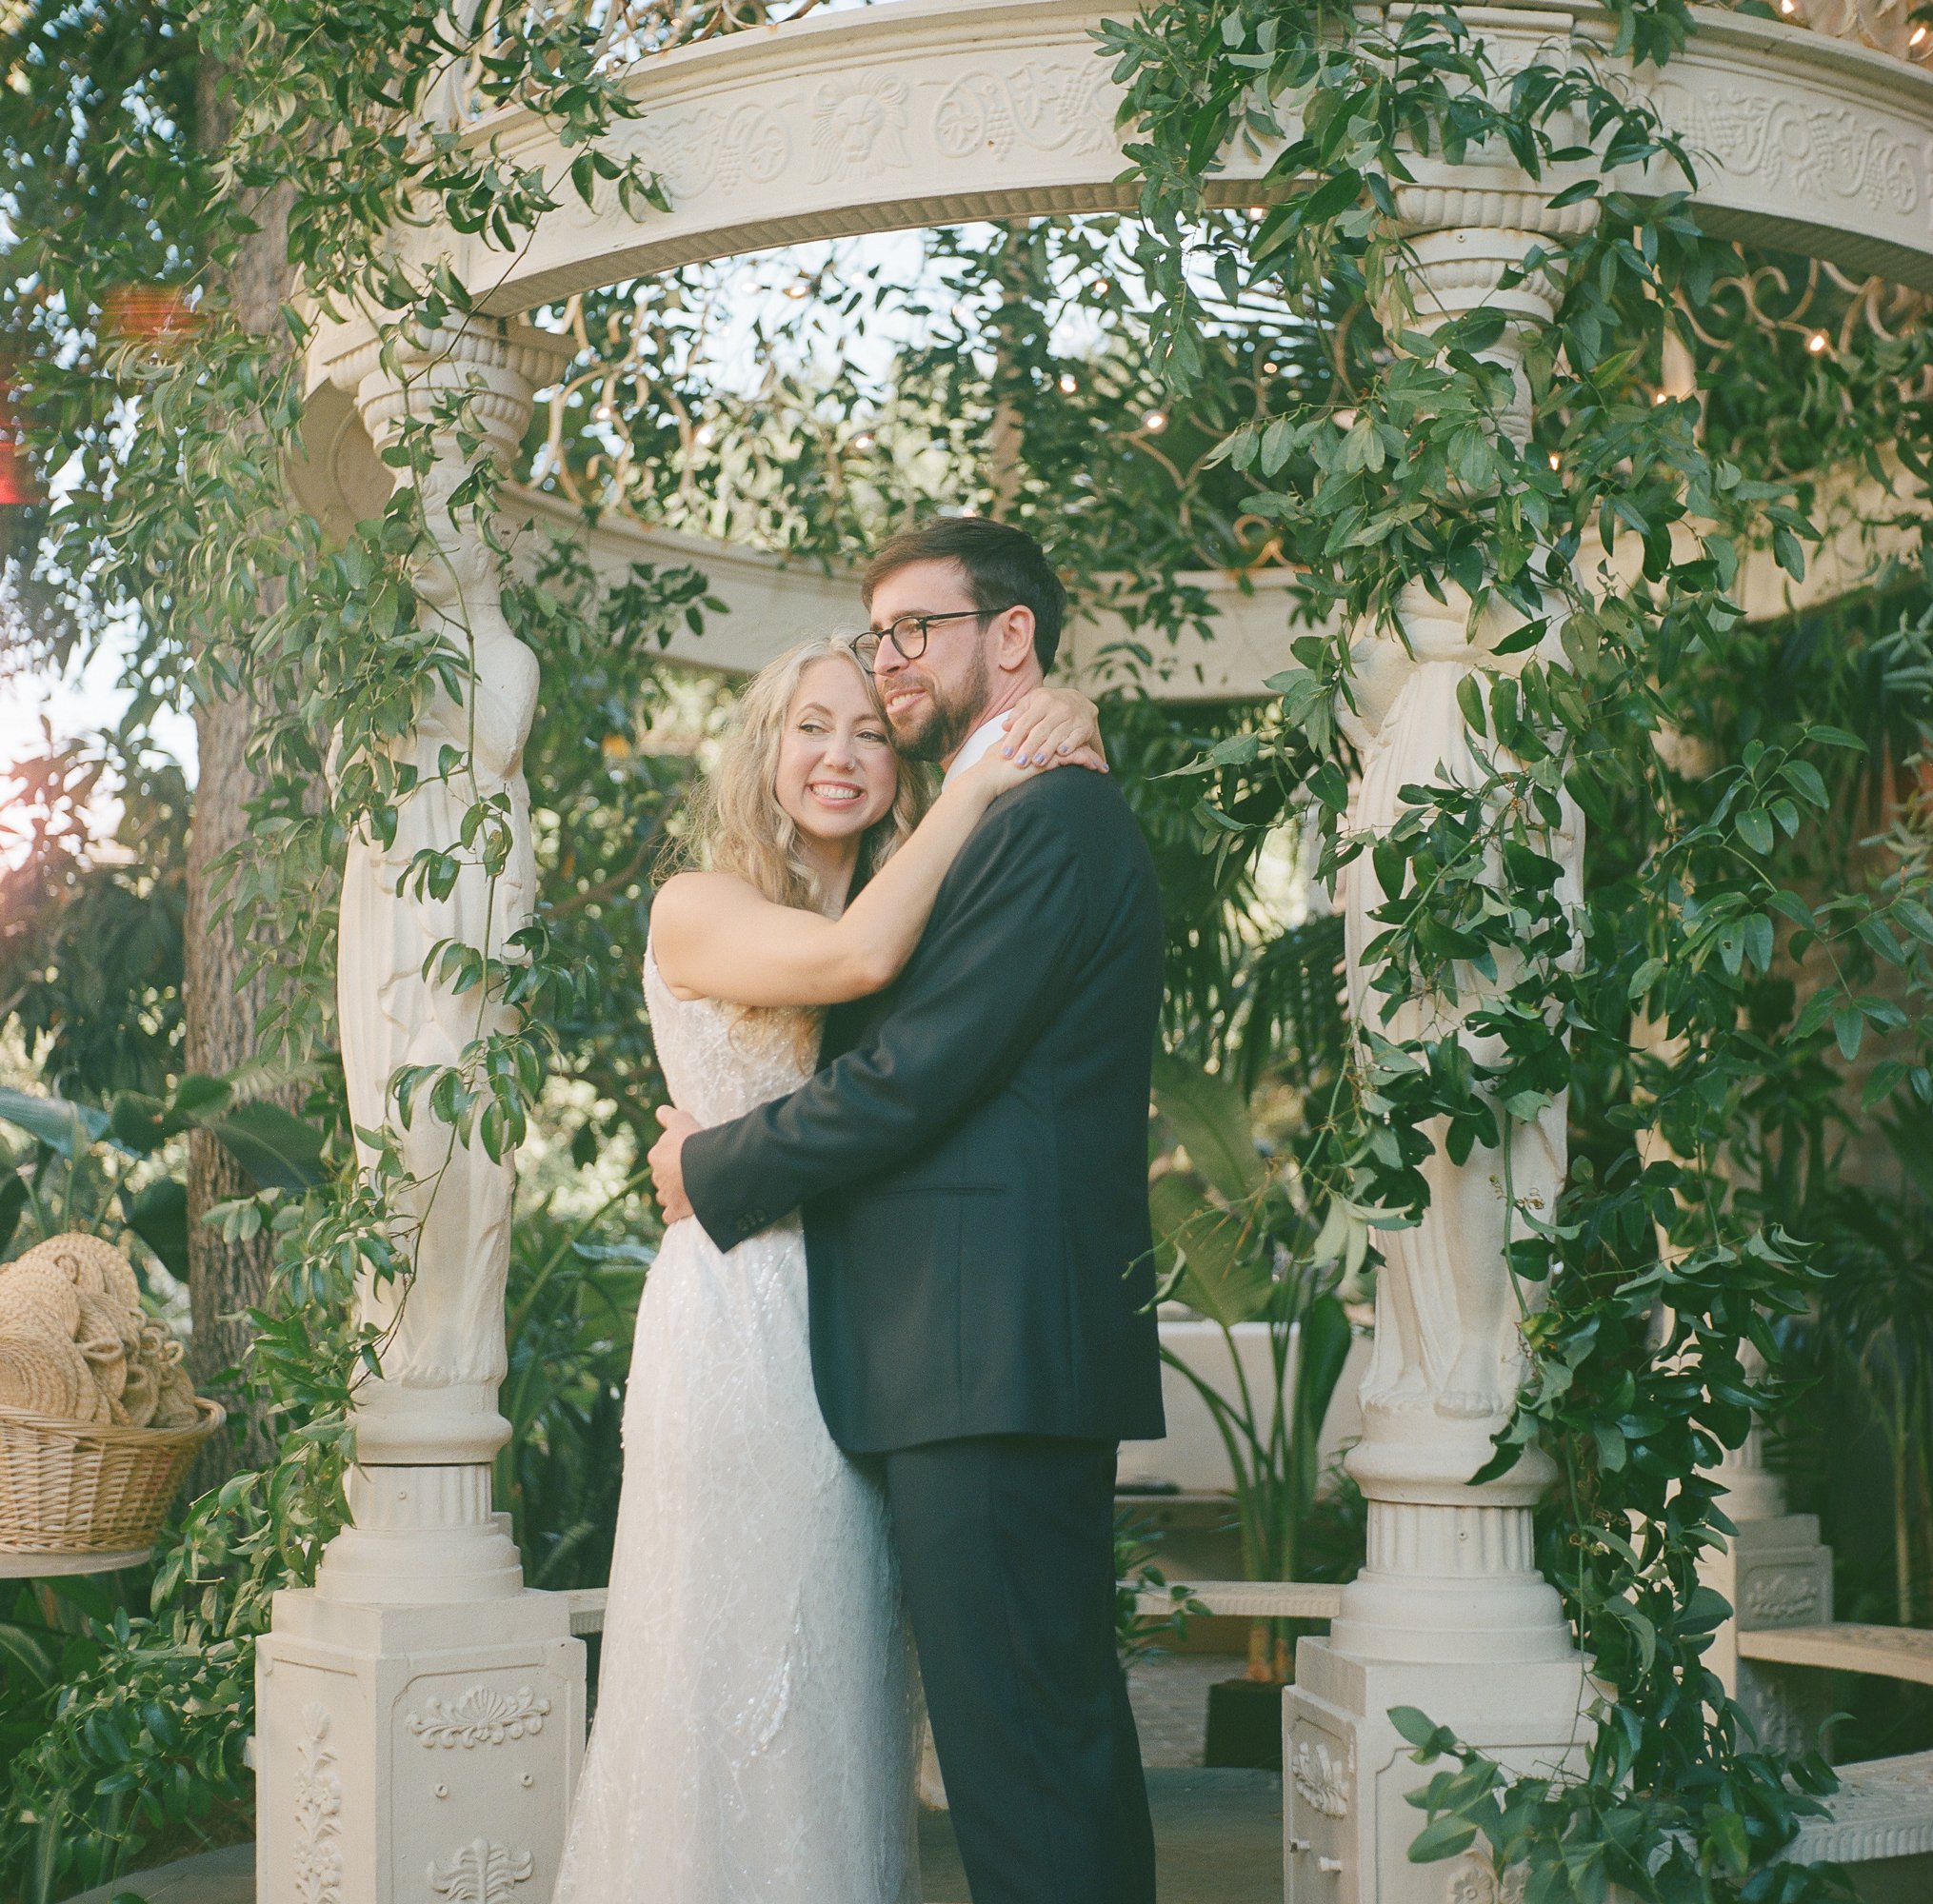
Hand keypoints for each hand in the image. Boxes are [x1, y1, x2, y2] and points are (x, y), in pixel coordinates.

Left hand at [650, 1106, 699, 1224]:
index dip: (674, 1156)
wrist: (707, 1168)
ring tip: (689, 1192)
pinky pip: (670, 1215)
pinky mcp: (674, 1210)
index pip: (660, 1156)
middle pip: (662, 1176)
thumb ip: (669, 1116)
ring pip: (664, 1196)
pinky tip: (685, 1210)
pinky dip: (675, 1213)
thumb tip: (660, 1111)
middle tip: (691, 1172)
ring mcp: (665, 1194)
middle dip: (672, 1176)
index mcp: (657, 1155)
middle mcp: (657, 1175)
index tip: (687, 1155)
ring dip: (672, 1194)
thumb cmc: (694, 1142)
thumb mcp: (682, 1120)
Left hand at [998, 686, 1108, 771]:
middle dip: (1029, 747)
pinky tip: (1061, 754)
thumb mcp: (1032, 702)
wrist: (1078, 700)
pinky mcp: (1085, 726)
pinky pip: (1077, 736)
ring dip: (1047, 749)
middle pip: (1041, 730)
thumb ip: (1018, 714)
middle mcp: (1058, 708)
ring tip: (1036, 763)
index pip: (1025, 722)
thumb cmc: (1048, 705)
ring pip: (1058, 734)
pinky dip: (1070, 744)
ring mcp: (1073, 717)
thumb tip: (1005, 726)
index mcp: (1042, 701)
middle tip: (1019, 763)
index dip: (1014, 738)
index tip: (1005, 754)